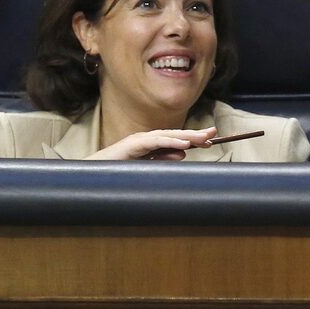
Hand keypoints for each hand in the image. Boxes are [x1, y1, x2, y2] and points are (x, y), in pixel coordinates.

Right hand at [87, 127, 217, 160]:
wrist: (95, 174)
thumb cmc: (120, 171)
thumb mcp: (148, 166)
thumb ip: (164, 159)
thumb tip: (183, 154)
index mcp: (152, 145)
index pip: (176, 140)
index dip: (193, 139)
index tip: (211, 141)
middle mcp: (147, 139)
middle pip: (175, 135)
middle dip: (195, 134)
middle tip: (213, 134)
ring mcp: (139, 140)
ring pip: (168, 136)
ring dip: (186, 137)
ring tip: (204, 138)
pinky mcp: (132, 145)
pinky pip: (154, 142)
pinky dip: (170, 142)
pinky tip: (183, 145)